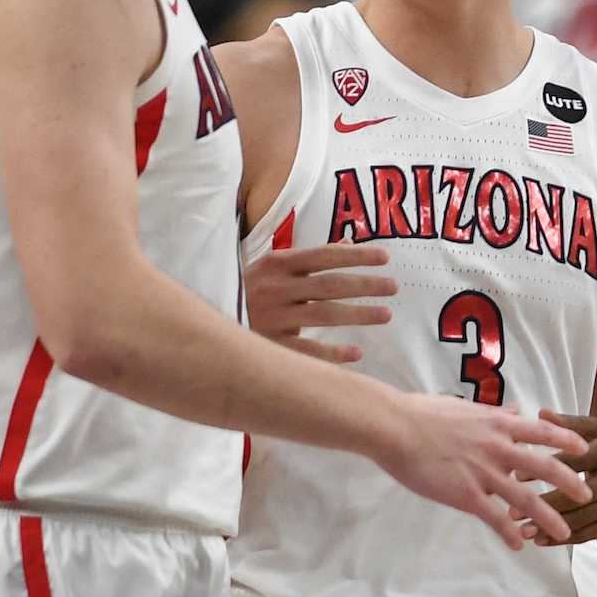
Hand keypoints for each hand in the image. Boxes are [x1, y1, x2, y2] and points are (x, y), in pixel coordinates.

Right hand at [245, 241, 395, 363]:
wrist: (203, 326)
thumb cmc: (247, 292)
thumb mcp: (272, 269)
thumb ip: (308, 258)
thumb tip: (349, 243)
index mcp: (276, 264)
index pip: (324, 256)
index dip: (356, 256)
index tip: (385, 258)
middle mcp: (274, 289)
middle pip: (329, 285)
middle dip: (365, 285)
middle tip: (393, 287)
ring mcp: (271, 319)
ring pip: (323, 316)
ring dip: (358, 314)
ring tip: (386, 314)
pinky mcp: (268, 347)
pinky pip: (307, 352)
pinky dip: (334, 353)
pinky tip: (357, 352)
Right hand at [373, 393, 594, 548]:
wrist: (395, 427)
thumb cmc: (425, 413)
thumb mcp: (467, 408)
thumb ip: (495, 414)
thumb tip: (515, 410)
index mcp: (499, 424)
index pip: (543, 431)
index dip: (567, 440)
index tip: (586, 451)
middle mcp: (498, 447)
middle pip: (545, 467)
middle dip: (570, 483)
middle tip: (589, 496)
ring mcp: (483, 472)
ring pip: (525, 498)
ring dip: (548, 517)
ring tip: (565, 534)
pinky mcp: (465, 494)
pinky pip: (493, 516)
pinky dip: (508, 532)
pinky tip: (518, 544)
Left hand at [526, 412, 596, 544]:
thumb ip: (571, 425)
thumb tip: (540, 413)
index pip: (575, 461)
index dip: (545, 468)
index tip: (516, 475)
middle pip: (576, 496)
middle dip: (542, 505)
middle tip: (511, 511)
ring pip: (581, 520)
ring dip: (550, 527)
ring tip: (522, 529)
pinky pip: (589, 535)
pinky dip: (565, 539)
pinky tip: (543, 540)